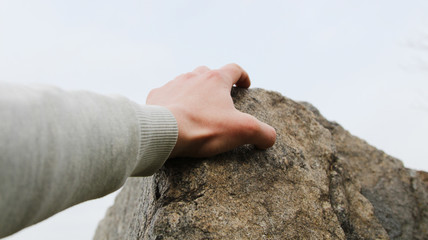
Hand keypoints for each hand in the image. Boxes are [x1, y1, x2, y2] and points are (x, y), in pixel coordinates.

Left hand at [146, 63, 275, 157]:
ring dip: (194, 90)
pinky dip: (173, 100)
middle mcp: (194, 76)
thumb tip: (270, 138)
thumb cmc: (203, 128)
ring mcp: (173, 84)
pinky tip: (174, 113)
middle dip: (216, 83)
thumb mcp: (242, 131)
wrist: (163, 132)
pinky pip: (167, 93)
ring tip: (197, 106)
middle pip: (209, 72)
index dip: (242, 76)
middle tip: (220, 98)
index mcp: (216, 79)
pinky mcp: (156, 96)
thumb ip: (263, 133)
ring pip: (187, 81)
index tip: (245, 86)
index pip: (234, 69)